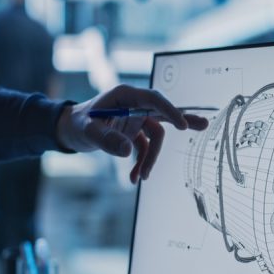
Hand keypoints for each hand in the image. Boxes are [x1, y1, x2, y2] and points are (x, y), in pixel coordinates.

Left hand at [56, 85, 208, 182]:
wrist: (69, 131)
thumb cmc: (77, 124)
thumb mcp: (88, 132)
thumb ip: (106, 140)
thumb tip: (127, 151)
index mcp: (125, 96)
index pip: (153, 99)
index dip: (169, 110)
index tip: (182, 125)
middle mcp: (134, 105)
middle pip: (164, 112)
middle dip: (182, 121)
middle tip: (204, 125)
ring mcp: (136, 119)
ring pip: (154, 137)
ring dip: (150, 159)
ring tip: (140, 178)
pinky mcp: (134, 133)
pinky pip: (144, 148)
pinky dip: (141, 163)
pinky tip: (133, 178)